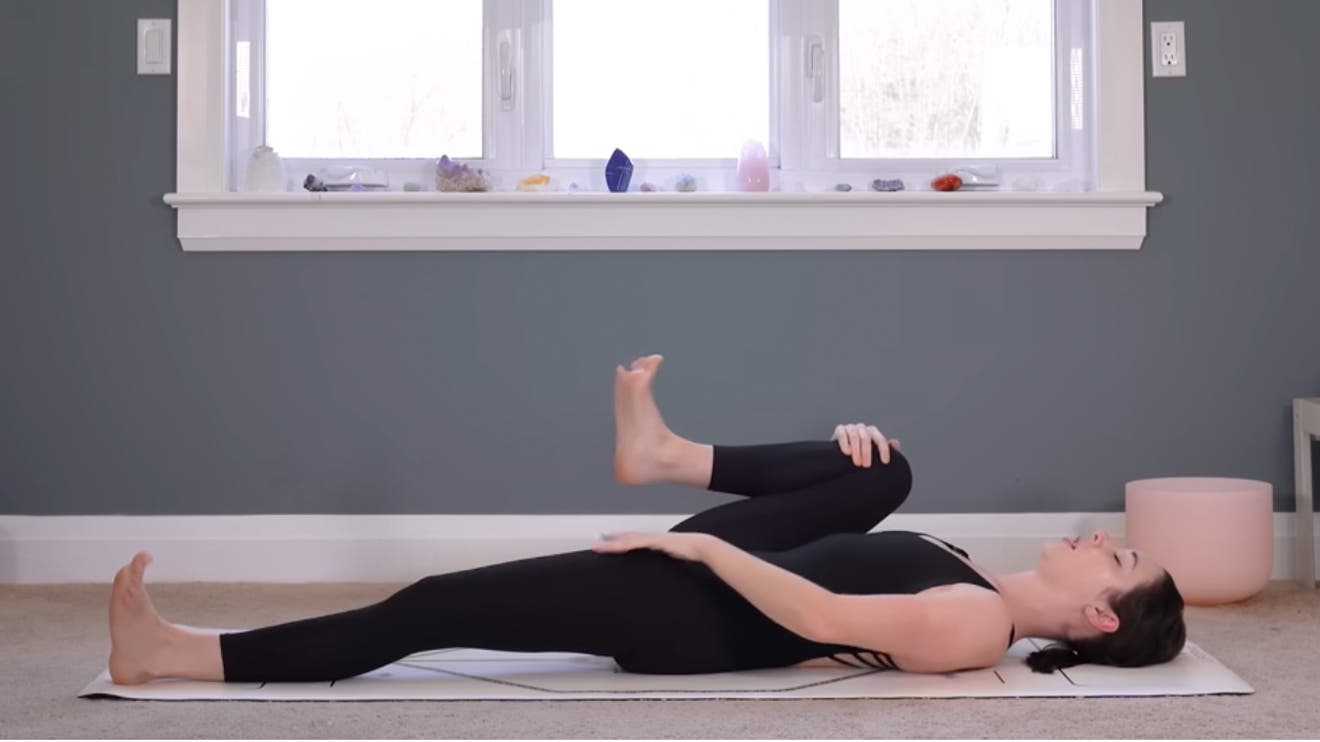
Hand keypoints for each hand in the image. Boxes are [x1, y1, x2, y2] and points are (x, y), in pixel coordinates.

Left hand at [591, 531, 715, 561]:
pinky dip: (629, 543)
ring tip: (600, 546)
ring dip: (614, 543)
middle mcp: (650, 537)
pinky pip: (640, 542)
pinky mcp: (658, 541)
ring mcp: (653, 538)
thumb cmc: (687, 552)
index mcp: (651, 542)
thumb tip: (654, 570)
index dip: (616, 542)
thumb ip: (661, 560)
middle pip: (625, 538)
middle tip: (594, 545)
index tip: (603, 544)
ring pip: (629, 539)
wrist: (701, 547)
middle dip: (610, 542)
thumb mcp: (669, 558)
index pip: (630, 541)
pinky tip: (620, 545)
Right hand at [830, 423, 899, 466]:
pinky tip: (847, 453)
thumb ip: (885, 449)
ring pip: (855, 437)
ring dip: (856, 450)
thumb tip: (895, 443)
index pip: (880, 439)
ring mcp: (851, 428)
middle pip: (866, 438)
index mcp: (872, 432)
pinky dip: (845, 443)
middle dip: (867, 453)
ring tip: (857, 463)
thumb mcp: (874, 453)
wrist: (841, 454)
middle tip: (866, 466)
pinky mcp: (840, 429)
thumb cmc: (861, 454)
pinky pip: (842, 434)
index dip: (884, 450)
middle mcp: (862, 428)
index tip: (885, 462)